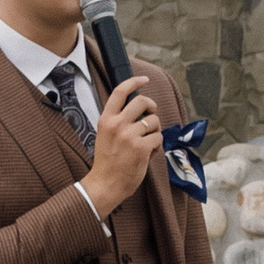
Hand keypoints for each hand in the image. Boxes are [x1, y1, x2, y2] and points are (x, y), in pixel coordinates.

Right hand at [83, 76, 163, 214]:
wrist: (105, 184)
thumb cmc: (108, 161)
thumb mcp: (105, 135)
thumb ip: (119, 121)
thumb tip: (141, 110)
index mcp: (106, 119)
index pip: (120, 92)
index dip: (134, 82)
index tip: (144, 79)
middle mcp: (117, 124)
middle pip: (142, 101)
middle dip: (152, 106)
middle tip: (152, 114)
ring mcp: (129, 135)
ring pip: (154, 121)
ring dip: (155, 130)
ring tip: (147, 141)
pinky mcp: (141, 147)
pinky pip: (158, 138)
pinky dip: (157, 145)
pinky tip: (148, 153)